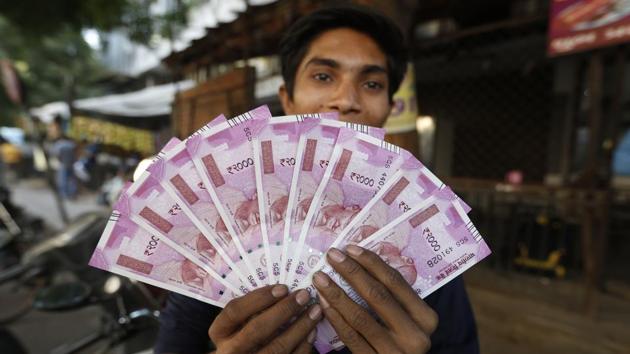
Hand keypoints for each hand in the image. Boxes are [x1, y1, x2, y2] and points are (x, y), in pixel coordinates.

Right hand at [209, 285, 321, 353]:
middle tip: (303, 295)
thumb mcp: (238, 323)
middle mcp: (230, 350)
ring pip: (276, 348)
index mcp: (220, 332)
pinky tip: (312, 331)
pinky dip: (303, 345)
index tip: (283, 287)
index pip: (235, 311)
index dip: (259, 298)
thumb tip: (283, 290)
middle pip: (257, 329)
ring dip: (300, 327)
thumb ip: (252, 310)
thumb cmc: (242, 336)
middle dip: (284, 310)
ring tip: (314, 311)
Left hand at [313, 245, 437, 353]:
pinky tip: (323, 303)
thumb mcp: (408, 320)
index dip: (372, 263)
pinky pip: (350, 336)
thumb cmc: (401, 342)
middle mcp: (415, 336)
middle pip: (377, 296)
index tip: (350, 248)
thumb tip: (362, 262)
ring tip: (320, 278)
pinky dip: (335, 317)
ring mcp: (395, 352)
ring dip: (336, 293)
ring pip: (360, 316)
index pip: (396, 283)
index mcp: (426, 318)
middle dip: (351, 272)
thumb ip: (394, 298)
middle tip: (331, 256)